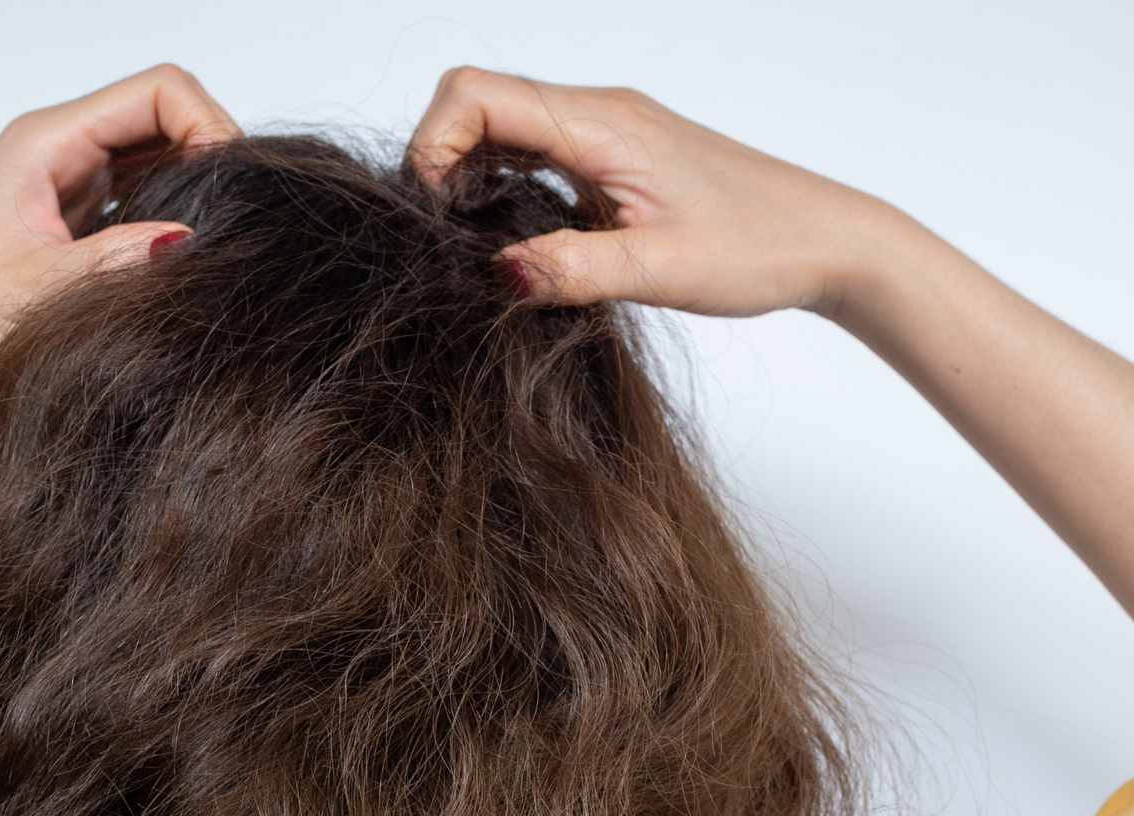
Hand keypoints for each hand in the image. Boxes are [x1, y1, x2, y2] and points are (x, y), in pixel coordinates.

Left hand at [0, 64, 239, 405]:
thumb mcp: (34, 293)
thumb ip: (116, 263)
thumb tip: (189, 242)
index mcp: (47, 141)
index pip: (159, 91)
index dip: (208, 125)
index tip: (226, 187)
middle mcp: (60, 151)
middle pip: (166, 119)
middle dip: (209, 161)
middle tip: (229, 224)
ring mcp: (67, 186)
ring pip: (158, 162)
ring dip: (189, 197)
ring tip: (204, 250)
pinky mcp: (69, 223)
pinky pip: (139, 203)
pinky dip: (166, 226)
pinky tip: (172, 268)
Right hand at [407, 67, 884, 316]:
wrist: (828, 240)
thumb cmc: (760, 246)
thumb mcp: (661, 270)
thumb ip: (571, 270)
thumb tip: (494, 273)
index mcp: (602, 124)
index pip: (476, 95)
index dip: (433, 146)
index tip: (438, 214)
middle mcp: (597, 113)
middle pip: (476, 100)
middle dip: (441, 160)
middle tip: (451, 236)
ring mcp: (603, 132)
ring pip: (501, 125)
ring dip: (470, 174)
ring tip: (478, 242)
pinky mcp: (612, 157)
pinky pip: (533, 151)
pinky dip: (504, 184)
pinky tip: (518, 236)